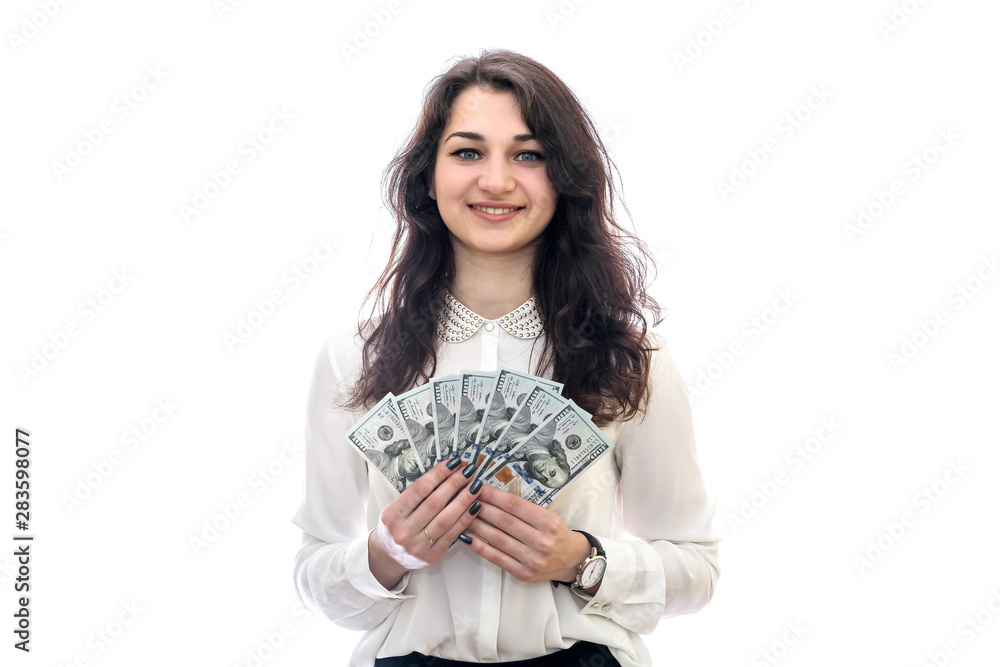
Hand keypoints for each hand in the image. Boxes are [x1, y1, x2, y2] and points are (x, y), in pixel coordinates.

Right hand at [368, 458, 481, 588]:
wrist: (388, 558)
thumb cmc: (394, 528)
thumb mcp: (395, 509)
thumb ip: (415, 495)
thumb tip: (444, 474)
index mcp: (391, 516)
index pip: (419, 489)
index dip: (438, 474)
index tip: (453, 463)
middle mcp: (403, 532)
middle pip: (434, 503)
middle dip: (454, 484)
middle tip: (468, 471)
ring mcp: (417, 546)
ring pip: (445, 519)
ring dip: (463, 501)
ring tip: (475, 487)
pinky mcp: (431, 556)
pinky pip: (452, 535)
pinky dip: (465, 519)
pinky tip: (474, 507)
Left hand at [463, 484, 593, 586]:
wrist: (572, 560)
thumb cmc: (556, 534)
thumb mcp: (547, 516)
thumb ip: (523, 509)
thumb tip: (492, 497)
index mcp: (547, 522)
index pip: (514, 505)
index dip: (493, 495)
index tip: (478, 487)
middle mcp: (540, 541)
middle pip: (504, 521)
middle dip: (481, 507)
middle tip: (465, 497)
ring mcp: (531, 559)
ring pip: (497, 538)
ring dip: (476, 525)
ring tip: (462, 514)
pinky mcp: (522, 573)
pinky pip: (496, 558)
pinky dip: (479, 546)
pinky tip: (467, 537)